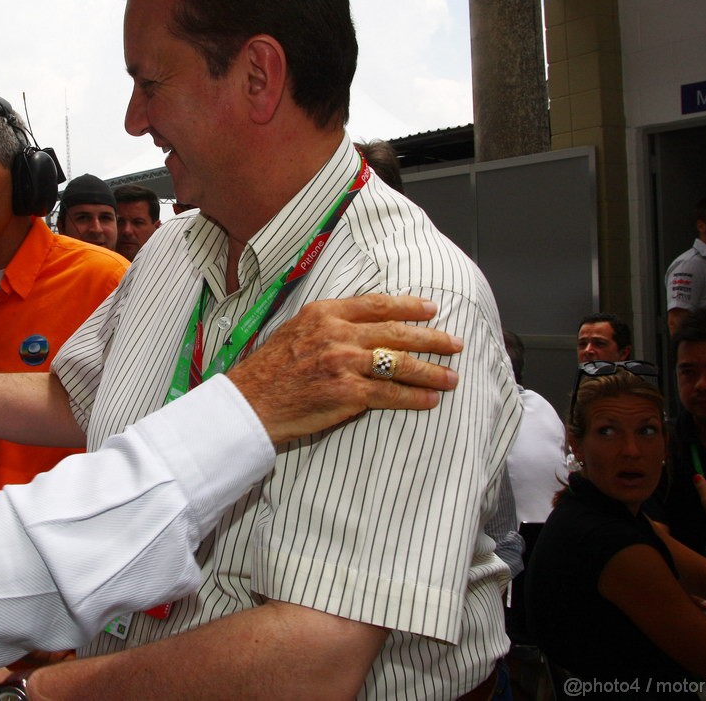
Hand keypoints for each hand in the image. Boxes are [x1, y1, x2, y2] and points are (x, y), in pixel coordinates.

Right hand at [229, 294, 460, 445]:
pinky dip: (414, 398)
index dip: (410, 306)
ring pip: (400, 364)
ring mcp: (344, 363)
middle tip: (455, 344)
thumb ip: (329, 324)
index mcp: (324, 313)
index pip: (377, 304)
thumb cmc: (269, 369)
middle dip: (432, 339)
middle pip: (397, 332)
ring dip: (431, 371)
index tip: (432, 309)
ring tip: (451, 377)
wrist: (250, 402)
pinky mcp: (348, 394)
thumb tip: (363, 326)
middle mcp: (337, 334)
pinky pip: (391, 394)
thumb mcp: (295, 330)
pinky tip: (430, 400)